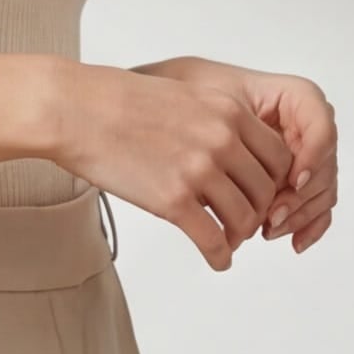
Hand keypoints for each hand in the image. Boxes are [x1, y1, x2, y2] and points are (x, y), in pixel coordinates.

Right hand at [56, 63, 296, 272]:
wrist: (76, 109)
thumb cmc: (116, 100)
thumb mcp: (182, 94)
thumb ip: (213, 120)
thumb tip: (228, 151)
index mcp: (228, 110)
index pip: (278, 156)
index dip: (274, 181)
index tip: (260, 192)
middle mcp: (222, 139)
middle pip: (266, 190)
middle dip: (259, 211)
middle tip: (244, 221)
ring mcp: (199, 170)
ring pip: (244, 218)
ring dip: (240, 236)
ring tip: (228, 241)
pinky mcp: (173, 200)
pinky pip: (213, 239)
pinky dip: (220, 256)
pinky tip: (217, 260)